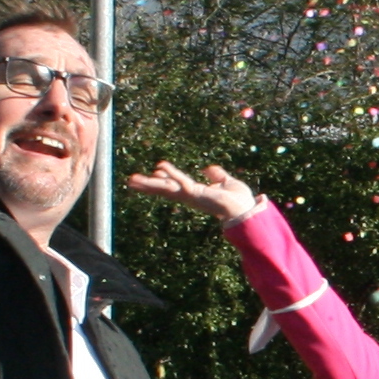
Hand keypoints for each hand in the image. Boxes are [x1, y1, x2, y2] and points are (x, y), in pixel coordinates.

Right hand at [131, 162, 259, 224]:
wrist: (247, 210)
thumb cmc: (240, 200)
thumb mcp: (228, 182)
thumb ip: (217, 176)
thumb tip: (208, 169)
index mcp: (197, 193)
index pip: (176, 185)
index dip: (166, 178)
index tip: (155, 171)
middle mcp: (191, 196)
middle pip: (165, 189)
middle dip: (148, 185)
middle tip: (131, 180)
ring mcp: (192, 196)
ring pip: (166, 188)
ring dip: (149, 183)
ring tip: (132, 180)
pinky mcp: (196, 194)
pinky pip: (181, 182)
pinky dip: (171, 174)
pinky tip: (159, 168)